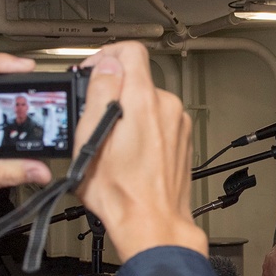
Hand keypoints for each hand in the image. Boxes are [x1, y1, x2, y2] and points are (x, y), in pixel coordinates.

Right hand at [73, 42, 206, 261]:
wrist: (153, 224)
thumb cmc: (122, 193)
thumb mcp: (91, 139)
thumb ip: (100, 92)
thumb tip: (106, 65)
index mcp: (144, 100)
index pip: (130, 52)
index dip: (107, 57)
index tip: (94, 72)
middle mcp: (167, 107)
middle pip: (137, 79)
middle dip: (114, 93)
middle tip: (95, 118)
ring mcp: (179, 124)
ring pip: (147, 102)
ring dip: (128, 114)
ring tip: (113, 144)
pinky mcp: (183, 140)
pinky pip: (159, 122)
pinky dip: (143, 130)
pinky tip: (131, 155)